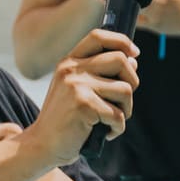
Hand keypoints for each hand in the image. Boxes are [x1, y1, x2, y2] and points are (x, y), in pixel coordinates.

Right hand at [24, 28, 139, 162]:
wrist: (43, 143)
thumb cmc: (66, 119)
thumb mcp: (79, 90)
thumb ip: (102, 74)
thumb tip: (133, 62)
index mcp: (70, 62)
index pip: (98, 37)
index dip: (122, 42)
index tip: (135, 54)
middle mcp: (72, 69)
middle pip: (121, 61)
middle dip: (132, 83)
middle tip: (122, 102)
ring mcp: (77, 85)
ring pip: (125, 90)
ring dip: (126, 110)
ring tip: (111, 120)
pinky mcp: (84, 105)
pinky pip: (118, 114)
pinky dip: (118, 128)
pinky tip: (106, 133)